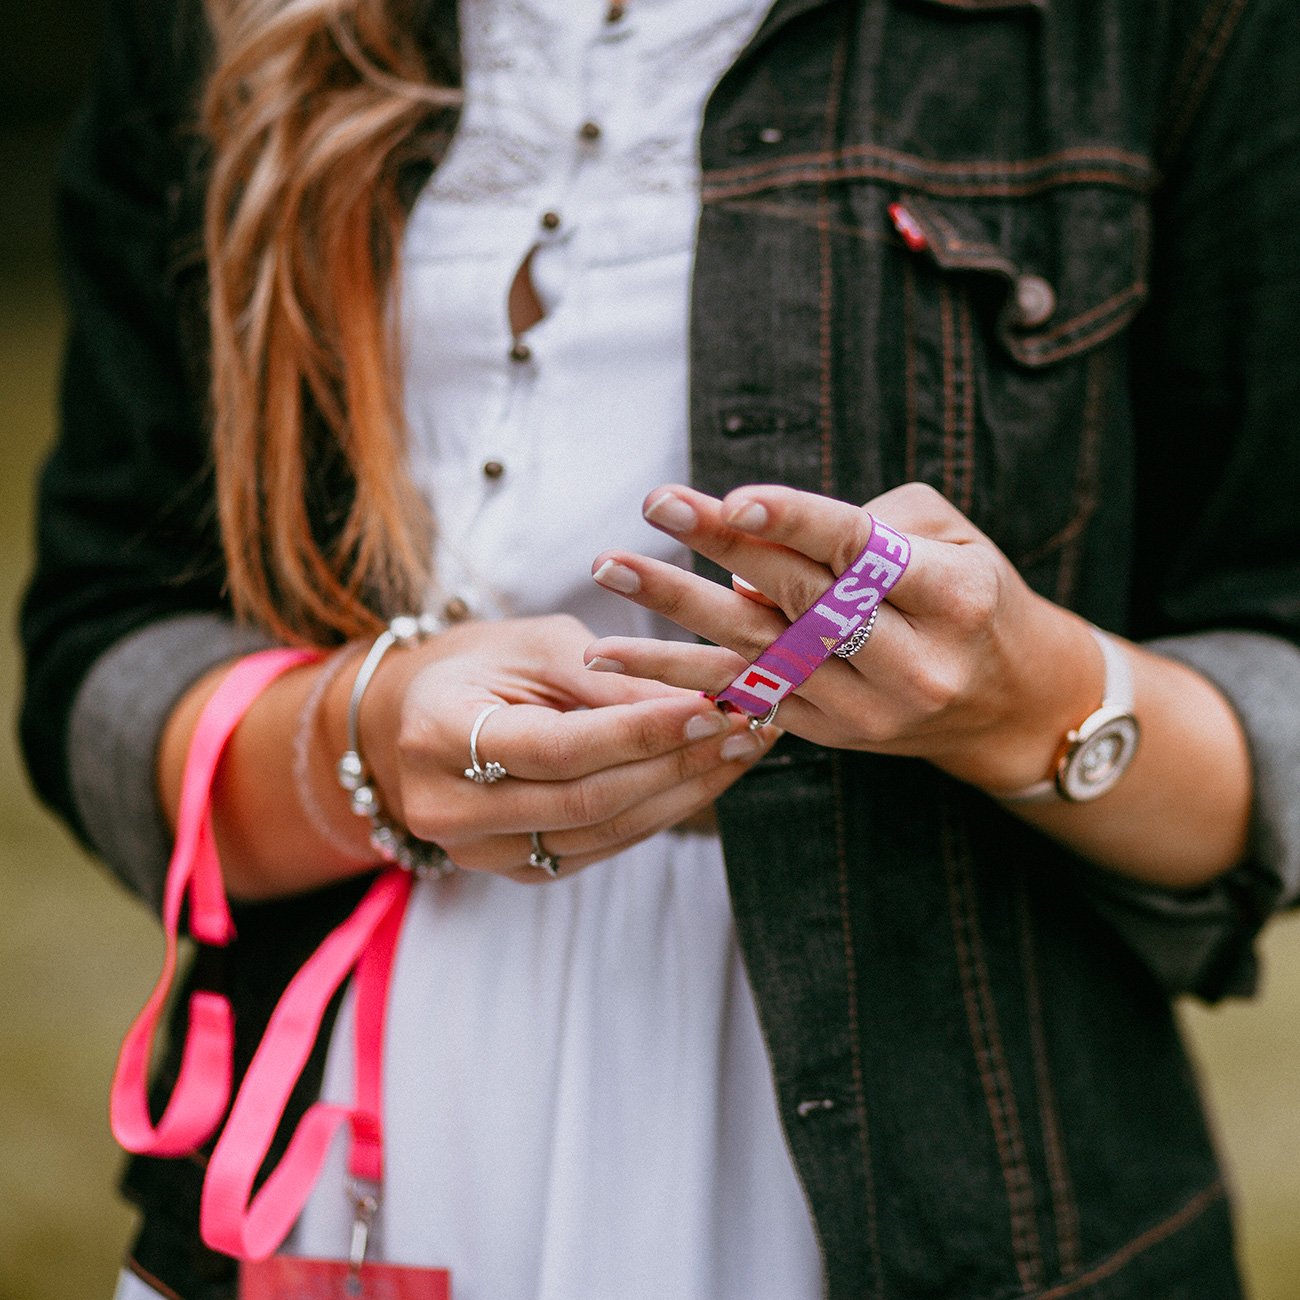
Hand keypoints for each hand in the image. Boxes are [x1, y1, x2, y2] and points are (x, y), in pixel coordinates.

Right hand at [352, 614, 775, 881]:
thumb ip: (607, 677)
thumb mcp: (535, 645)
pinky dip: (659, 813)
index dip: (640, 733)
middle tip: (749, 726)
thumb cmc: (480, 664)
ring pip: (602, 834)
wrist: (416, 719)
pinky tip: (705, 777)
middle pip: (586, 801)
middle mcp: (448, 808)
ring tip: (743, 749)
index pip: (558, 747)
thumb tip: (696, 701)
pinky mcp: (515, 871)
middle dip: (678, 765)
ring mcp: (479, 852)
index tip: (712, 707)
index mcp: (438, 734)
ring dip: (683, 793)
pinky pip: (601, 848)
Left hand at [588, 482, 1102, 793]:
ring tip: (611, 567)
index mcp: (955, 598)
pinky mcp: (826, 731)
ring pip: (756, 652)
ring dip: (675, 609)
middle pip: (800, 596)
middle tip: (656, 503)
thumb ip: (865, 527)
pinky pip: (741, 696)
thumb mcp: (953, 538)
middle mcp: (912, 661)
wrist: (1009, 704)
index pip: (862, 551)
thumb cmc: (974, 595)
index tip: (732, 501)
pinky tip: (611, 658)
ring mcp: (866, 707)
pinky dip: (674, 674)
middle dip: (721, 546)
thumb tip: (761, 548)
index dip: (794, 524)